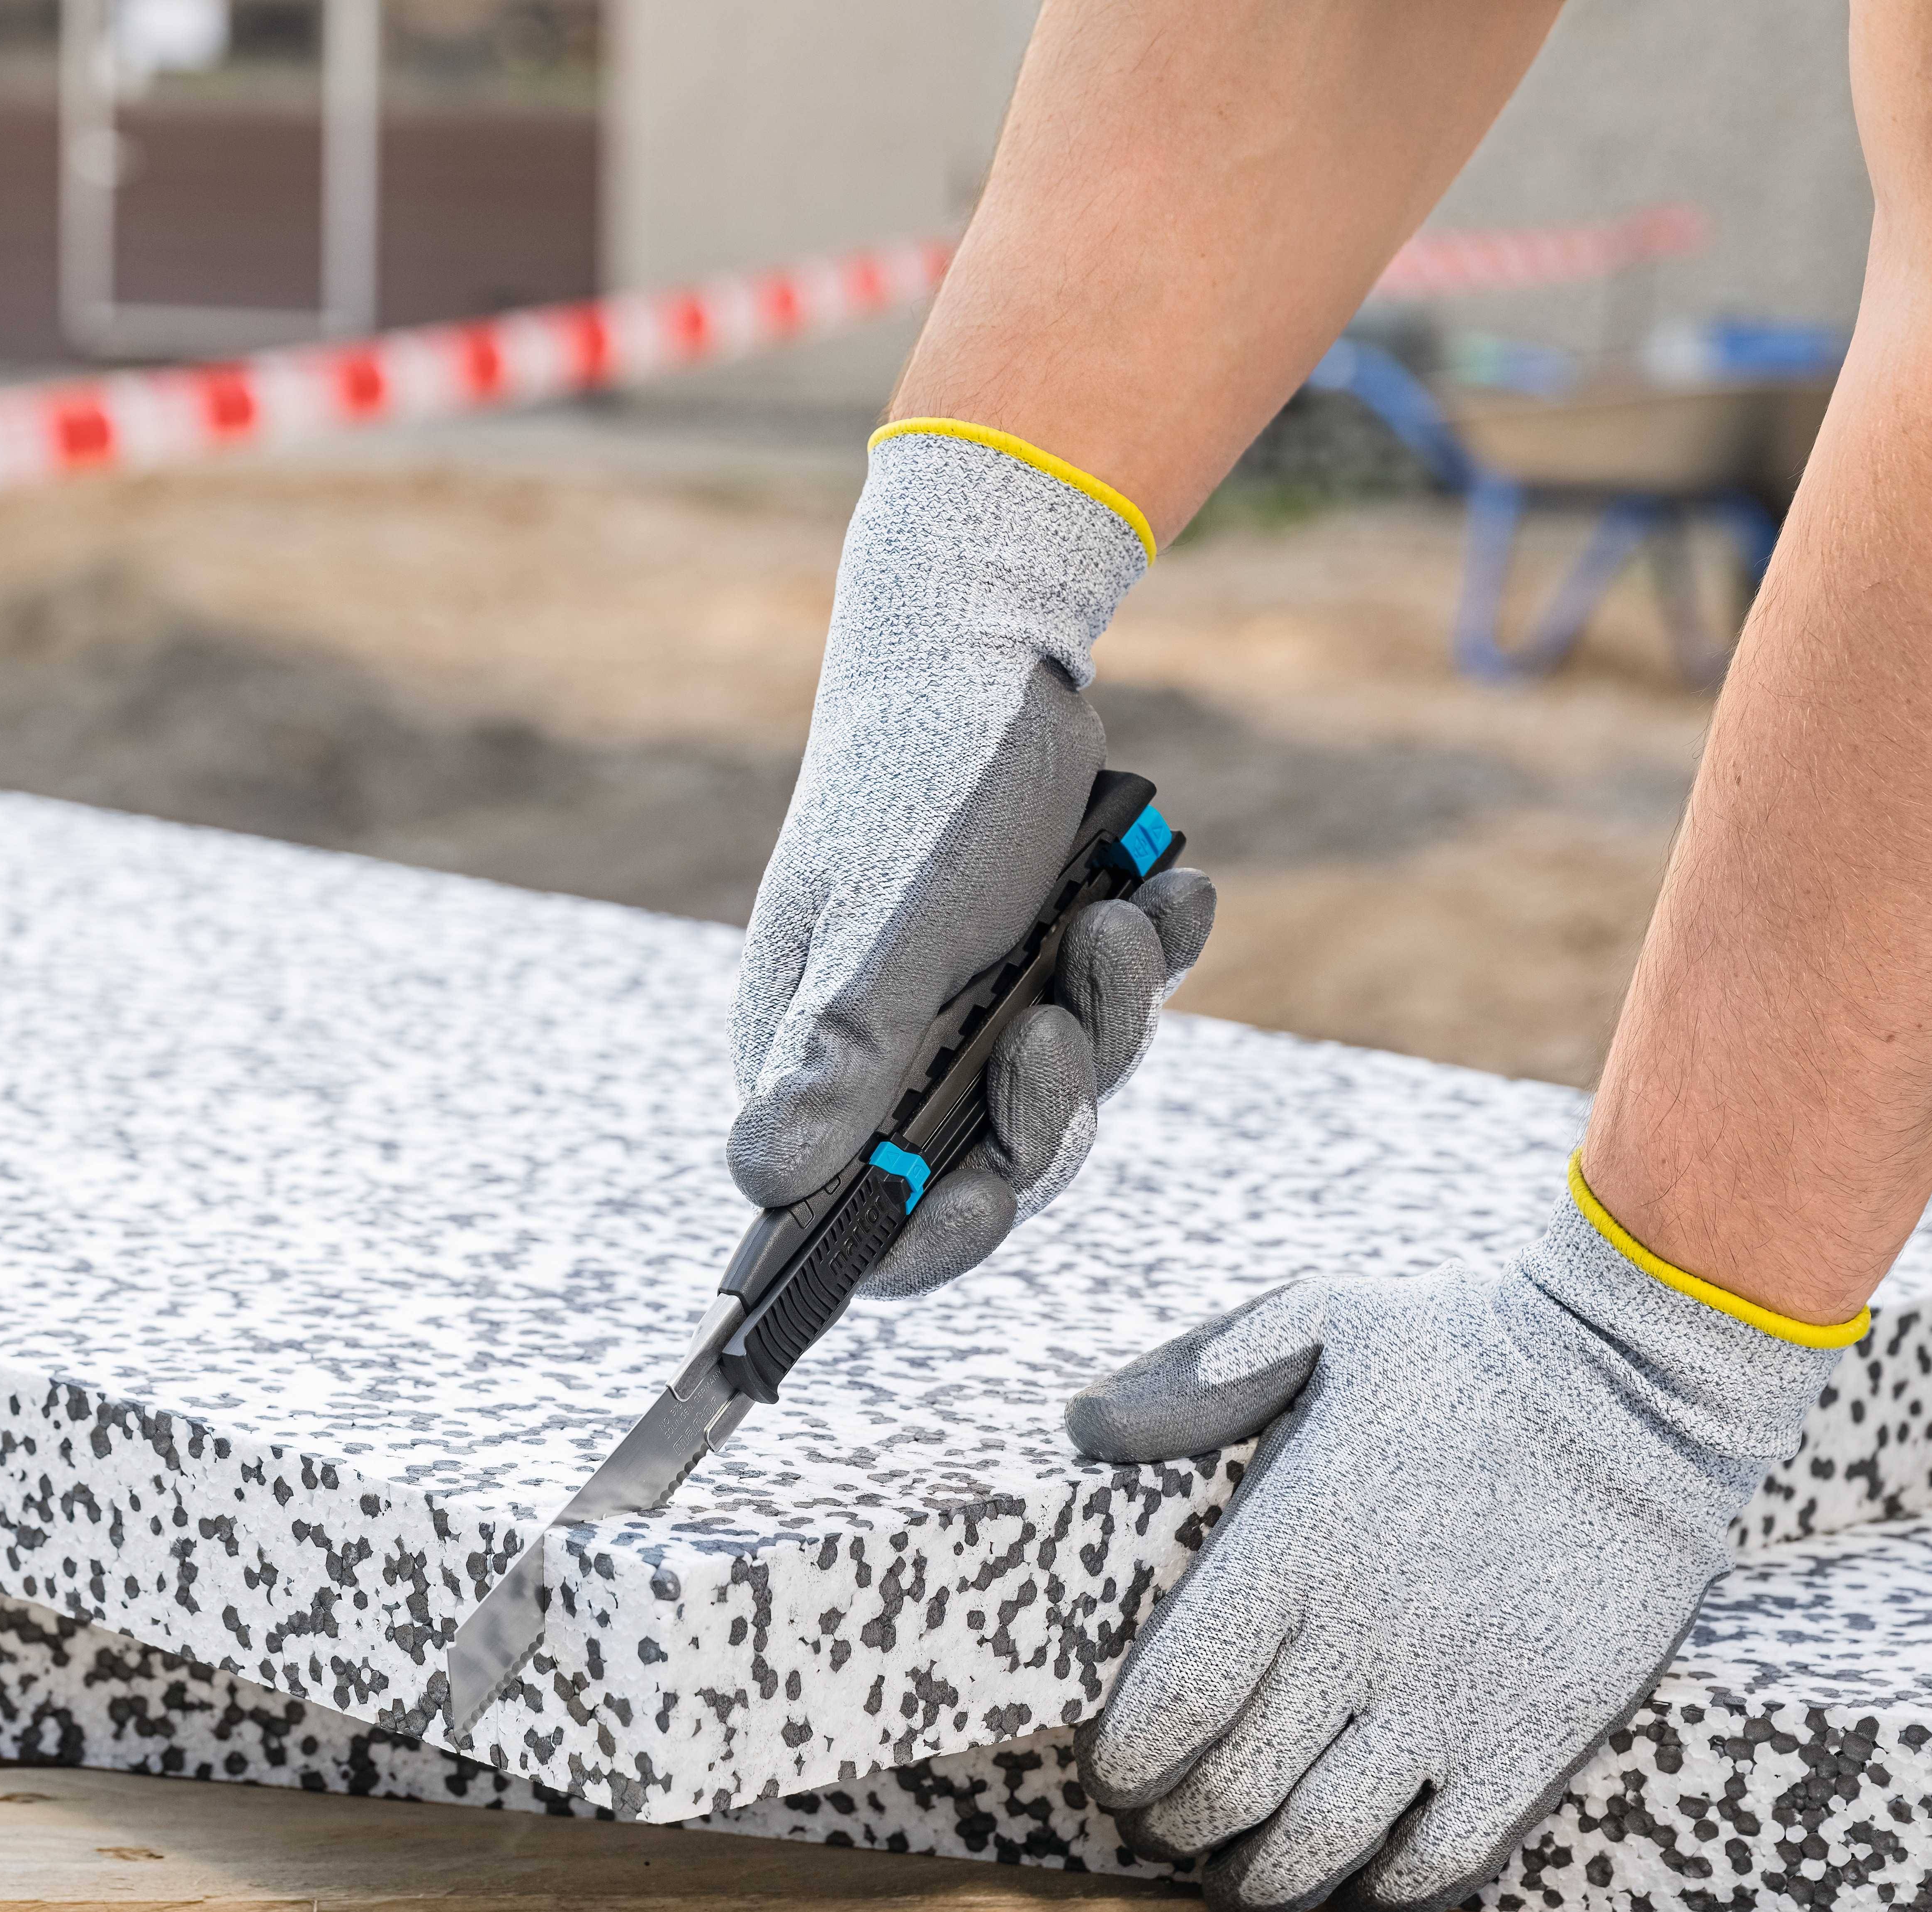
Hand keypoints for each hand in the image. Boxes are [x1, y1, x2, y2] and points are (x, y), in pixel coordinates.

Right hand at [731, 424, 1212, 1298]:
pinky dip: (1151, 959)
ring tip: (1112, 917)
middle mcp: (894, 1053)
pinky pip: (1119, 1012)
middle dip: (1047, 1097)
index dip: (929, 1234)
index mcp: (818, 1060)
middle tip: (1058, 1020)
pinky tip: (1170, 895)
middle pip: (991, 1163)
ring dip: (1109, 1012)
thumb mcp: (885, 933)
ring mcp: (977, 1011)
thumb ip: (838, 1059)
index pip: (862, 1214)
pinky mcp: (1048, 963)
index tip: (994, 1193)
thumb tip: (762, 1181)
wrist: (987, 656)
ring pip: (1071, 1089)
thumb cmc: (922, 789)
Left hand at [1067, 1169, 1856, 1911]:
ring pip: (1322, 1842)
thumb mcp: (1318, 1321)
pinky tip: (1354, 1890)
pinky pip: (1442, 1857)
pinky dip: (1382, 1893)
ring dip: (1262, 1880)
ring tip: (1236, 1881)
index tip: (1113, 1776)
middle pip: (1232, 1789)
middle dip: (1177, 1827)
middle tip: (1164, 1829)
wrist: (1640, 1379)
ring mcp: (1454, 1698)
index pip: (1171, 1704)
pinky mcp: (1537, 1733)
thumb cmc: (1463, 1349)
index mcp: (1295, 1548)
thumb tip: (1082, 1428)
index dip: (1125, 1764)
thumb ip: (1194, 1375)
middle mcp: (1362, 1639)